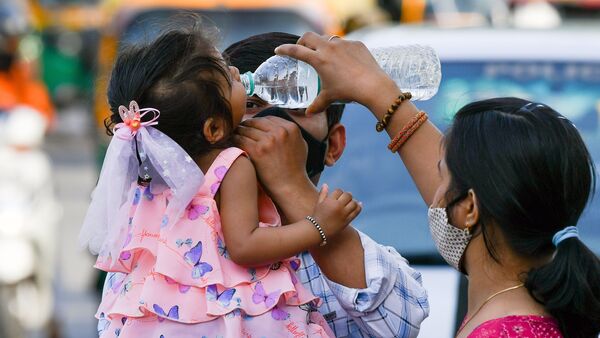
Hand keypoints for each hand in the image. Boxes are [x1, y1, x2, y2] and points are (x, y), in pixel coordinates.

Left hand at [234, 116, 308, 198]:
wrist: (291, 187)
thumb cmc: (296, 169)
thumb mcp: (300, 144)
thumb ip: (290, 132)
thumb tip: (279, 124)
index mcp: (291, 128)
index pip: (267, 118)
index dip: (257, 123)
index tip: (251, 127)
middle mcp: (280, 131)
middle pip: (255, 122)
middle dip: (246, 126)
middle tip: (238, 130)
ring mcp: (268, 140)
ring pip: (245, 129)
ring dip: (238, 132)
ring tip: (233, 136)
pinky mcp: (257, 151)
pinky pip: (240, 140)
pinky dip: (234, 140)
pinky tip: (231, 143)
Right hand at [275, 32, 398, 115]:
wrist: (373, 85)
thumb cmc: (348, 92)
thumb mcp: (330, 98)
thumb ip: (317, 105)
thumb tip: (308, 114)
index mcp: (318, 59)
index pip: (296, 51)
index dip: (284, 49)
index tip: (278, 50)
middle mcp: (329, 48)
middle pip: (309, 36)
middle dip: (302, 41)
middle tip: (301, 48)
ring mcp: (343, 44)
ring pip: (327, 38)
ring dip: (322, 43)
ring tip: (324, 54)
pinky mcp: (356, 44)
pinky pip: (344, 43)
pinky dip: (340, 49)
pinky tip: (344, 60)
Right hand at [312, 184, 361, 238]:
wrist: (318, 231)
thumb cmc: (317, 216)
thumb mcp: (318, 204)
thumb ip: (323, 194)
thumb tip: (326, 184)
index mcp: (330, 201)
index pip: (339, 191)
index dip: (339, 192)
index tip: (338, 195)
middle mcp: (338, 206)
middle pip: (348, 195)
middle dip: (347, 195)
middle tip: (346, 198)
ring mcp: (343, 214)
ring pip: (354, 203)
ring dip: (353, 201)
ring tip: (351, 202)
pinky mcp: (347, 220)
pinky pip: (356, 211)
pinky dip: (359, 207)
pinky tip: (359, 204)